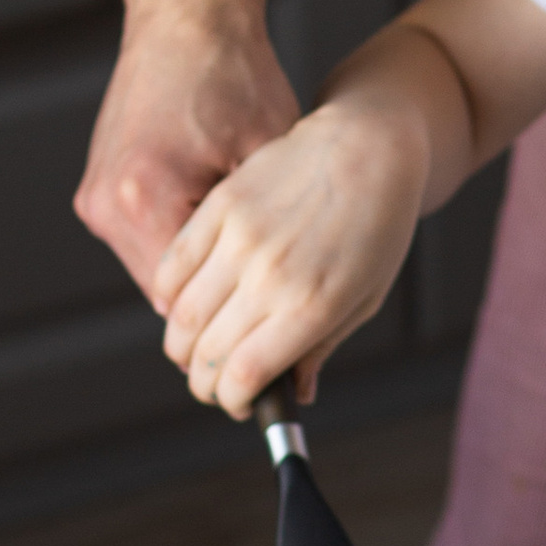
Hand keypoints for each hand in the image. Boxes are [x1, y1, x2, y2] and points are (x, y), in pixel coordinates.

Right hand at [74, 0, 299, 289]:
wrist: (187, 17)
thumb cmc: (233, 74)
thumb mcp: (267, 158)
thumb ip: (263, 230)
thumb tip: (283, 290)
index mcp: (144, 198)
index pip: (186, 302)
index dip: (233, 314)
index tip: (270, 322)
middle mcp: (106, 203)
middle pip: (165, 290)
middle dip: (215, 292)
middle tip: (266, 290)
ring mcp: (94, 195)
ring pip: (153, 266)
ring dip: (197, 264)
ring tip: (246, 244)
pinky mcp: (97, 185)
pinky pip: (142, 235)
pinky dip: (179, 234)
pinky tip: (218, 214)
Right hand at [153, 94, 427, 416]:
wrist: (369, 144)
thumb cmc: (379, 224)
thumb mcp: (366, 297)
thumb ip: (322, 347)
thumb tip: (295, 395)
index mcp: (311, 305)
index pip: (242, 376)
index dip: (232, 399)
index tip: (238, 402)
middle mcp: (269, 276)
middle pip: (206, 352)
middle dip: (204, 380)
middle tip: (213, 381)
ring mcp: (240, 238)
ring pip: (180, 314)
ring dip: (181, 344)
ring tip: (197, 348)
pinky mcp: (220, 206)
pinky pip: (172, 265)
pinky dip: (167, 296)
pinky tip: (182, 305)